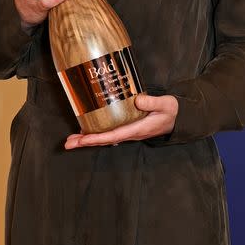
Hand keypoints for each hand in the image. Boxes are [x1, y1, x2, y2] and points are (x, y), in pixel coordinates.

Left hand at [64, 93, 178, 148]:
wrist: (176, 120)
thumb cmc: (170, 112)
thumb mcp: (166, 104)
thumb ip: (153, 102)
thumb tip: (137, 100)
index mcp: (137, 129)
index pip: (113, 135)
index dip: (97, 138)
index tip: (83, 139)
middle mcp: (129, 133)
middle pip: (104, 140)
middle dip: (86, 142)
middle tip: (68, 144)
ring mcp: (127, 132)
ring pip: (104, 138)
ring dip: (87, 140)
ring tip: (71, 140)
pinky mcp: (126, 128)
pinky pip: (108, 134)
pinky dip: (95, 134)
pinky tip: (85, 132)